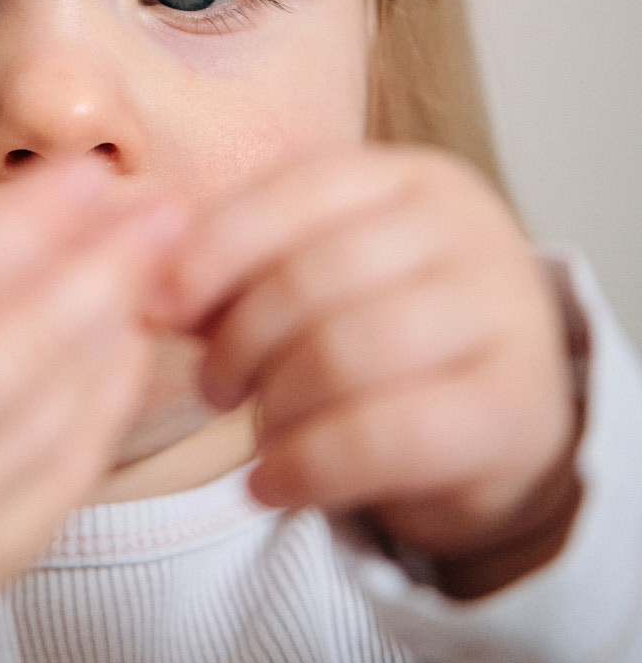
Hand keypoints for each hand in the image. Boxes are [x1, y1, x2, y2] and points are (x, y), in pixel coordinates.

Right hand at [0, 160, 185, 644]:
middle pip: (2, 355)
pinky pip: (65, 471)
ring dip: (112, 327)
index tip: (89, 175)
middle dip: (97, 272)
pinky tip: (129, 335)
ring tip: (155, 259)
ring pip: (44, 413)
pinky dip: (108, 397)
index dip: (18, 227)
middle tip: (165, 210)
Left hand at [154, 146, 581, 594]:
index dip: (215, 248)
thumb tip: (147, 281)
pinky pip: (386, 436)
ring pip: (347, 353)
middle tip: (212, 386)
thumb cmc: (382, 335)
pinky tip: (272, 484)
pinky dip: (307, 467)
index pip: (296, 189)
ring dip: (274, 406)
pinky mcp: (517, 409)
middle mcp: (467, 230)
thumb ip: (239, 268)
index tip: (161, 305)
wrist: (501, 424)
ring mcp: (504, 314)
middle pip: (313, 275)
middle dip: (240, 340)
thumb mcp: (316, 280)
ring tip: (256, 432)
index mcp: (409, 178)